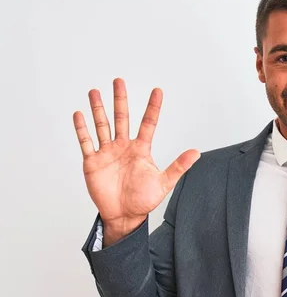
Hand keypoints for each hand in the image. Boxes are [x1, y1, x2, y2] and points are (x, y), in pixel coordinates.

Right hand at [73, 78, 199, 243]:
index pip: (148, 123)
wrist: (124, 215)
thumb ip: (178, 166)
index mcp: (141, 149)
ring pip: (102, 126)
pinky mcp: (93, 162)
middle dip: (120, 100)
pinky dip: (82, 129)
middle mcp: (123, 146)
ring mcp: (107, 152)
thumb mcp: (164, 182)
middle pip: (122, 118)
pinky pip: (86, 142)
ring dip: (98, 109)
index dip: (153, 107)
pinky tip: (79, 114)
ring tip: (94, 92)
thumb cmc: (143, 200)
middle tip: (119, 81)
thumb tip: (196, 153)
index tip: (157, 90)